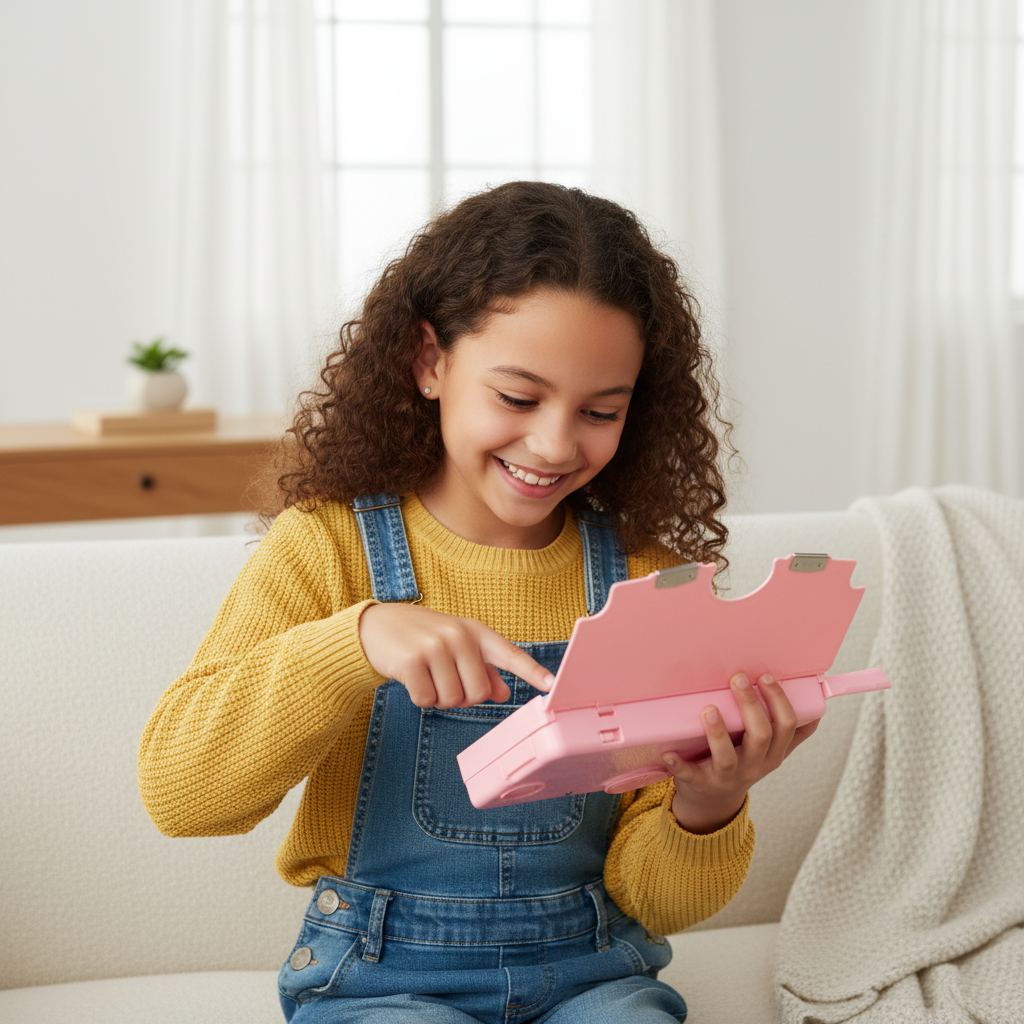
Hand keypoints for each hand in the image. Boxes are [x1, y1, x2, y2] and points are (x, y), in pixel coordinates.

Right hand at [358, 602, 555, 708]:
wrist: (377, 625)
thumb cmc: (422, 637)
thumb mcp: (456, 646)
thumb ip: (481, 668)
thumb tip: (503, 692)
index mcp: (475, 632)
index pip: (510, 654)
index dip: (532, 672)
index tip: (553, 686)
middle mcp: (459, 636)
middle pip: (478, 693)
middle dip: (461, 697)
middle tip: (443, 679)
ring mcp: (435, 646)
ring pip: (452, 700)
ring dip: (438, 698)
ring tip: (426, 675)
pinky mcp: (412, 661)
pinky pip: (427, 700)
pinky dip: (419, 698)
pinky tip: (411, 678)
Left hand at [663, 673, 819, 834]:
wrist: (714, 802)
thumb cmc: (744, 764)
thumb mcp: (771, 752)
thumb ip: (791, 732)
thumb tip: (817, 705)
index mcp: (773, 753)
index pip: (786, 726)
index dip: (779, 701)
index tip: (766, 676)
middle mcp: (754, 765)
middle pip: (760, 736)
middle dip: (750, 706)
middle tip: (738, 679)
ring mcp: (727, 777)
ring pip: (727, 757)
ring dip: (717, 732)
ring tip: (709, 708)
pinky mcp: (699, 784)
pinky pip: (689, 775)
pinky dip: (679, 764)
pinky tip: (668, 752)